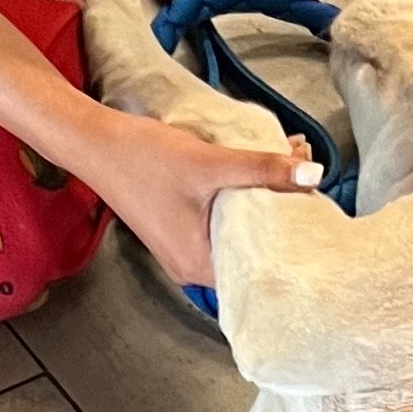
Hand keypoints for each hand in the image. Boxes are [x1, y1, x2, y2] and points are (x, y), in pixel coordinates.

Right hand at [72, 103, 318, 293]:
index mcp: (199, 266)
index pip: (260, 268)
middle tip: (308, 182)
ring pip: (237, 232)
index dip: (291, 241)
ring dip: (262, 202)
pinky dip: (240, 199)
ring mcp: (183, 249)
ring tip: (288, 170)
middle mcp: (191, 267)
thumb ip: (263, 169)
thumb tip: (314, 174)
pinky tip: (257, 172)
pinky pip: (220, 222)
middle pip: (251, 249)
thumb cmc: (142, 160)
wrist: (95, 143)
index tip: (317, 216)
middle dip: (281, 214)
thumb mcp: (210, 163)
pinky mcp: (178, 230)